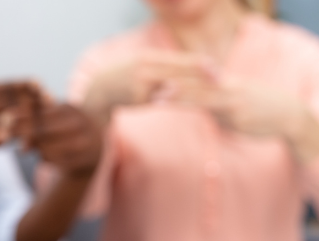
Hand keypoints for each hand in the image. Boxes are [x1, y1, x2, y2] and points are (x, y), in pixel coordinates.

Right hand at [0, 83, 41, 157]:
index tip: (47, 94)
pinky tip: (23, 145)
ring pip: (10, 125)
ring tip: (37, 133)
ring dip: (27, 130)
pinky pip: (1, 141)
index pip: (12, 86)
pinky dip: (15, 142)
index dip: (32, 89)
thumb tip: (34, 90)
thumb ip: (1, 91)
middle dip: (35, 111)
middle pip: (15, 105)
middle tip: (49, 116)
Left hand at [10, 103, 103, 177]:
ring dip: (32, 148)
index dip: (19, 116)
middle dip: (18, 132)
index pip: (41, 113)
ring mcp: (84, 145)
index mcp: (71, 110)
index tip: (0, 119)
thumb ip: (35, 112)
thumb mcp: (56, 112)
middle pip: (42, 131)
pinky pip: (54, 162)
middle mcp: (80, 126)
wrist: (97, 144)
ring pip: (46, 149)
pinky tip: (43, 155)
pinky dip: (44, 159)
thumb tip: (6, 119)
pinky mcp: (84, 162)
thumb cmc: (68, 124)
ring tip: (26, 146)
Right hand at [83, 51, 214, 123]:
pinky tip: (186, 104)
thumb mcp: (139, 68)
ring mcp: (141, 84)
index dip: (197, 63)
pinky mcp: (137, 98)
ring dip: (190, 89)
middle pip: (177, 70)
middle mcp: (145, 67)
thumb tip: (181, 73)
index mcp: (147, 58)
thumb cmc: (122, 80)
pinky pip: (160, 101)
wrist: (98, 91)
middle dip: (199, 73)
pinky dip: (173, 102)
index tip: (215, 67)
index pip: (177, 59)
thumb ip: (160, 69)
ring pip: (170, 86)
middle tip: (220, 77)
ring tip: (207, 93)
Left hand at [166, 74, 318, 160]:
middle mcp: (228, 88)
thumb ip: (219, 105)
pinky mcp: (238, 117)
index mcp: (226, 84)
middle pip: (194, 84)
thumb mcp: (238, 105)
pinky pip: (214, 114)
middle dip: (170, 85)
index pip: (196, 79)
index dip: (175, 79)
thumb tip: (204, 111)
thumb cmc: (263, 112)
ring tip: (158, 99)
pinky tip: (188, 114)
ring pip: (201, 96)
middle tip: (147, 86)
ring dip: (179, 97)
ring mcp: (233, 102)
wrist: (290, 116)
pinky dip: (198, 111)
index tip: (153, 80)